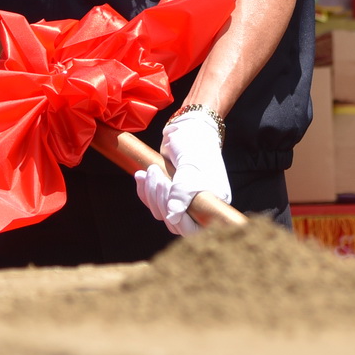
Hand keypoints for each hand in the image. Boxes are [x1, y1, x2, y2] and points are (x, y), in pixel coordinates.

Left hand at [141, 109, 232, 236]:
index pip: (194, 227)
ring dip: (151, 193)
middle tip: (155, 173)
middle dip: (160, 199)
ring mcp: (183, 201)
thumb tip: (173, 219)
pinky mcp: (170, 194)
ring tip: (151, 170)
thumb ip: (182, 192)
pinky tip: (141, 176)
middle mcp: (200, 206)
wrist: (188, 127)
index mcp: (213, 202)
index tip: (169, 189)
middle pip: (175, 223)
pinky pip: (154, 203)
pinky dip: (145, 191)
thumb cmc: (196, 145)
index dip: (178, 218)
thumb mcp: (190, 167)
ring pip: (162, 213)